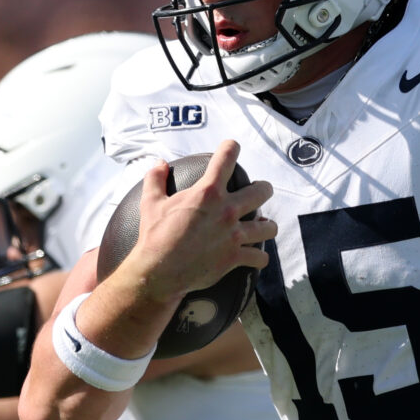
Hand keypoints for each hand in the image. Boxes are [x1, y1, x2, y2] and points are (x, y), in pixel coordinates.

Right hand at [108, 141, 275, 308]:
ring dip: (266, 226)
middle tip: (258, 191)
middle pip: (262, 191)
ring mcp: (233, 235)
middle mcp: (226, 211)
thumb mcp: (151, 202)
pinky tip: (255, 256)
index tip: (232, 147)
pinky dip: (258, 258)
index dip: (231, 148)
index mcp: (207, 192)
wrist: (159, 272)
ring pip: (268, 227)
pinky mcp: (234, 258)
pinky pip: (259, 258)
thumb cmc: (154, 236)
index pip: (227, 158)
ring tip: (262, 225)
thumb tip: (159, 163)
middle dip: (263, 188)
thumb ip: (155, 179)